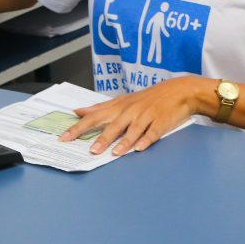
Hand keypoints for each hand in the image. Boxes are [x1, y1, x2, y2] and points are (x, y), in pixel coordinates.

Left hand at [59, 77, 201, 155]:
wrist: (179, 91)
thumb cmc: (148, 98)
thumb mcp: (123, 100)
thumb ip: (100, 107)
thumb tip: (79, 111)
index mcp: (119, 106)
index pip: (95, 116)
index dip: (79, 127)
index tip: (65, 137)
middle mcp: (130, 110)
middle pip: (113, 124)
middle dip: (101, 137)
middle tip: (90, 150)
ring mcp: (146, 115)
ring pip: (132, 129)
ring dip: (123, 141)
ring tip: (114, 153)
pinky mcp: (161, 121)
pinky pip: (153, 132)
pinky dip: (146, 139)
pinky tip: (140, 148)